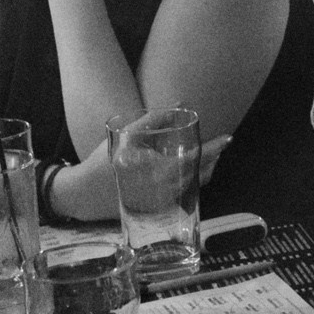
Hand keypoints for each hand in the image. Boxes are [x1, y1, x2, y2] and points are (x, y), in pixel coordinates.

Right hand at [50, 133, 233, 220]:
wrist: (84, 194)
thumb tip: (181, 104)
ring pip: (195, 186)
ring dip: (207, 170)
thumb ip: (155, 119)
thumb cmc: (105, 162)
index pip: (196, 159)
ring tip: (211, 156)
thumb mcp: (127, 135)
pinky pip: (185, 195)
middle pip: (201, 174)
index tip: (228, 138)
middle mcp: (165, 190)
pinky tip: (193, 170)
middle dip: (214, 158)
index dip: (215, 148)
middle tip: (220, 145)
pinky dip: (194, 181)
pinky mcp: (158, 209)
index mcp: (159, 171)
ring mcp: (163, 202)